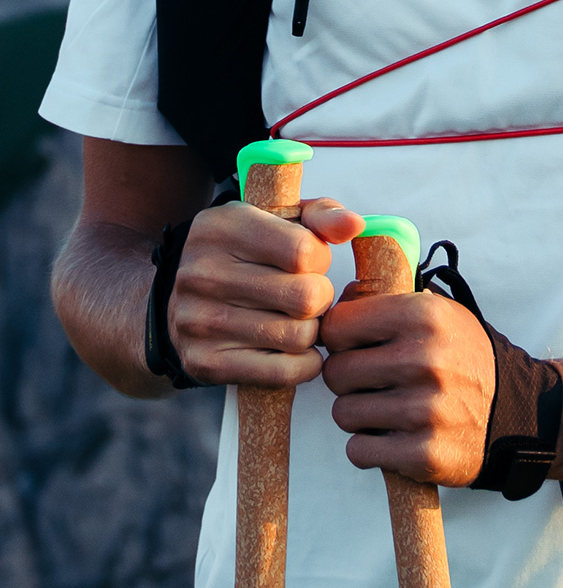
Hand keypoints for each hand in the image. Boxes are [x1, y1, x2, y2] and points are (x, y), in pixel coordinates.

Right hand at [169, 198, 364, 386]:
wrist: (183, 303)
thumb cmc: (251, 256)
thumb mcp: (281, 221)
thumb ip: (323, 215)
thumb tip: (354, 225)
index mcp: (222, 228)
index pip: (304, 252)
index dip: (320, 259)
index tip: (307, 262)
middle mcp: (202, 273)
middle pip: (307, 298)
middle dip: (319, 298)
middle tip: (305, 296)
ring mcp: (198, 321)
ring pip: (301, 337)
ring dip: (311, 332)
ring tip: (293, 319)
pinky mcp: (204, 362)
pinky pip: (286, 372)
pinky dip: (302, 364)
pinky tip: (290, 348)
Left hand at [320, 291, 495, 486]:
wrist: (518, 413)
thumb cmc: (465, 360)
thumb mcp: (440, 314)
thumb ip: (388, 302)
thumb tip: (340, 296)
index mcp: (424, 316)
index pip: (337, 326)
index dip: (340, 340)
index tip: (356, 348)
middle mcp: (425, 359)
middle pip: (336, 372)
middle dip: (348, 381)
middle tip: (375, 384)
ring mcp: (426, 409)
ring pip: (343, 413)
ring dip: (359, 416)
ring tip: (388, 410)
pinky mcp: (425, 452)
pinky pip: (359, 451)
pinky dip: (371, 449)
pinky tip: (395, 437)